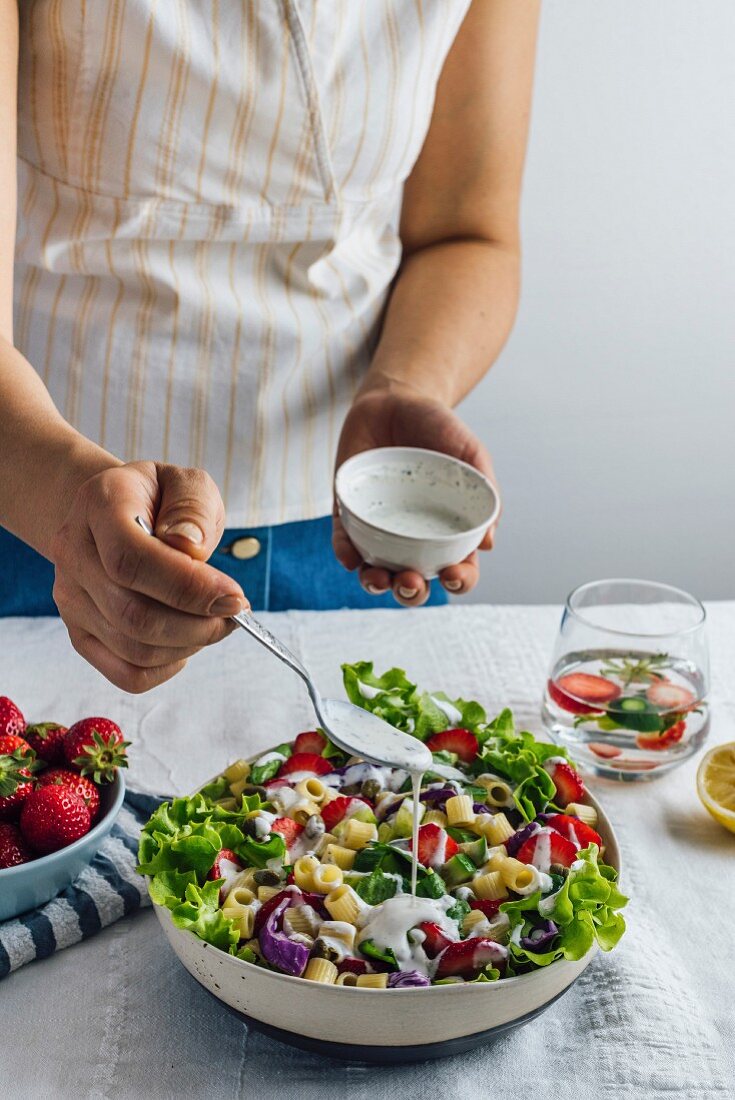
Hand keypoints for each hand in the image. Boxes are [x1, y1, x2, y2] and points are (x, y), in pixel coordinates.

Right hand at [50, 462, 246, 691]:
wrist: (117, 513)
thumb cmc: (160, 500)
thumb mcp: (187, 484)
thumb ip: (192, 508)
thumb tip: (189, 548)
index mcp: (98, 505)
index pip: (131, 559)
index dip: (188, 586)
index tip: (234, 596)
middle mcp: (73, 552)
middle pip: (133, 614)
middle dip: (198, 624)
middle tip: (233, 612)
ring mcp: (70, 597)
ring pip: (134, 649)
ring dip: (189, 645)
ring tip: (213, 621)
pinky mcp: (80, 632)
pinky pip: (127, 673)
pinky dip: (168, 668)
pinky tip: (186, 642)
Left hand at [333, 389, 499, 605]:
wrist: (396, 398)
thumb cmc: (438, 428)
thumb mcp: (470, 452)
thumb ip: (484, 490)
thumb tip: (489, 542)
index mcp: (447, 530)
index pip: (457, 568)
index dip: (459, 581)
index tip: (454, 575)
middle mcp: (413, 537)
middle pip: (414, 581)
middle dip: (411, 593)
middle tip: (410, 581)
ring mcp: (379, 527)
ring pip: (376, 571)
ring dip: (376, 585)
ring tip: (378, 579)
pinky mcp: (349, 513)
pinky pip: (345, 541)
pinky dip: (346, 553)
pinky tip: (351, 557)